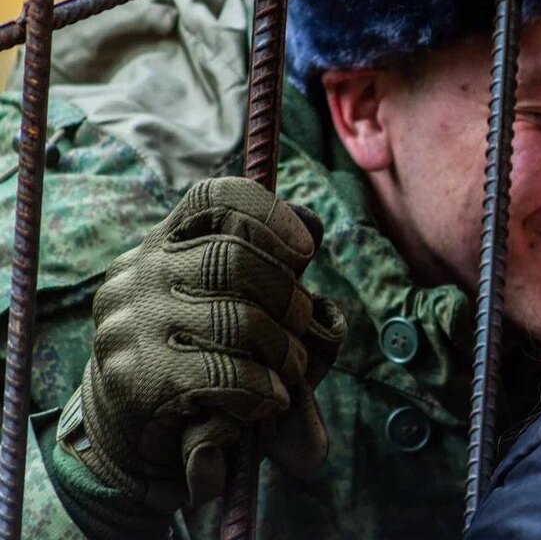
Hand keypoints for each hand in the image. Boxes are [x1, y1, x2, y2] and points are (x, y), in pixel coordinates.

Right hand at [58, 177, 345, 511]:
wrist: (133, 433)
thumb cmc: (203, 355)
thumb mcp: (232, 301)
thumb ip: (270, 266)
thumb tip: (315, 226)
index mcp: (166, 243)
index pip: (214, 198)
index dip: (270, 214)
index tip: (304, 251)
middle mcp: (140, 274)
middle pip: (234, 259)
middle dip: (288, 297)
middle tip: (302, 327)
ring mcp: (133, 326)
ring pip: (237, 321)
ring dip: (284, 352)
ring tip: (289, 371)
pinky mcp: (137, 380)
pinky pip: (224, 375)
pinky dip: (262, 390)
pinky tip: (268, 400)